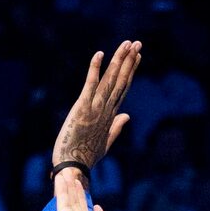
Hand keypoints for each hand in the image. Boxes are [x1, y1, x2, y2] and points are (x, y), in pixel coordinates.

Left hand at [50, 41, 139, 171]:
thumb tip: (127, 115)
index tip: (137, 56)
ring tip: (127, 44)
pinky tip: (100, 54)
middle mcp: (106, 109)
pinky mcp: (82, 108)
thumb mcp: (105, 142)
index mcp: (111, 116)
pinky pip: (90, 84)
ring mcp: (95, 108)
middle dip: (129, 61)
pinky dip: (95, 69)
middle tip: (137, 43)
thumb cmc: (85, 157)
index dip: (131, 71)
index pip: (123, 88)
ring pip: (110, 80)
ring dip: (119, 60)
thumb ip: (116, 128)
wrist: (72, 167)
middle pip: (121, 80)